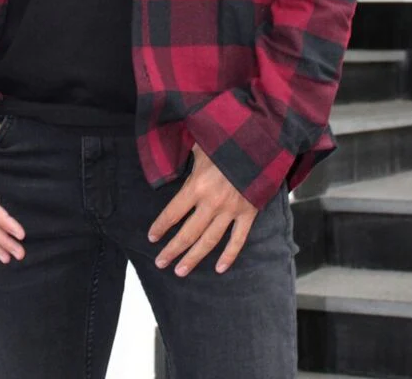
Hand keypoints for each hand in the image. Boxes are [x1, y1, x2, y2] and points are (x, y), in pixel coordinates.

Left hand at [147, 143, 257, 276]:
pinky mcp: (248, 213)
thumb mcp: (200, 145)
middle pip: (188, 233)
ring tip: (180, 271)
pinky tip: (220, 268)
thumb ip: (185, 155)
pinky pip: (238, 239)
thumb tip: (169, 156)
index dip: (161, 226)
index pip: (173, 212)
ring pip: (209, 241)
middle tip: (160, 262)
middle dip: (172, 249)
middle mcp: (212, 202)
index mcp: (197, 186)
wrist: (259, 143)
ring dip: (194, 257)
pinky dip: (229, 255)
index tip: (151, 237)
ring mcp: (231, 210)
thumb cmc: (226, 140)